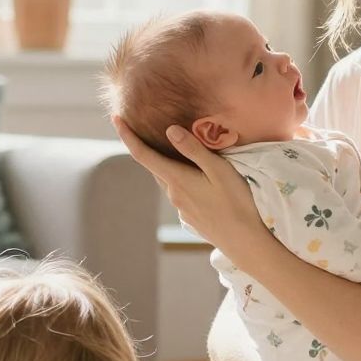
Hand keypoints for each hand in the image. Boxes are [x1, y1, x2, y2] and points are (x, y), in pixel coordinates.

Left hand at [111, 116, 264, 268]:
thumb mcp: (219, 170)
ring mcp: (181, 207)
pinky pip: (179, 190)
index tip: (115, 118)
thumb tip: (169, 130)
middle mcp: (173, 194)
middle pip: (154, 166)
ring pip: (167, 178)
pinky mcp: (191, 215)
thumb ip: (194, 150)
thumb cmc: (236, 203)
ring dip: (165, 163)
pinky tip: (194, 175)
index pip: (142, 154)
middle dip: (147, 148)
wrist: (245, 242)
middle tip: (144, 127)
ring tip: (173, 149)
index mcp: (176, 180)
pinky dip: (178, 177)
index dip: (127, 136)